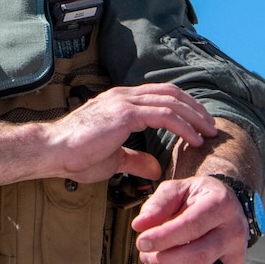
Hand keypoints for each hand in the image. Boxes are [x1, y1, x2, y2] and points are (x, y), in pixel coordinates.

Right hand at [38, 83, 217, 182]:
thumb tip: (155, 169)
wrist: (53, 151)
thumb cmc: (76, 155)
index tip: (198, 125)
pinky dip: (183, 126)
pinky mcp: (125, 114)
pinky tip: (194, 139)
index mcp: (121, 102)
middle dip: (195, 109)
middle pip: (171, 94)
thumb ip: (136, 160)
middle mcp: (125, 96)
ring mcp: (125, 102)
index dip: (183, 107)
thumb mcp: (114, 159)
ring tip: (209, 133)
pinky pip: (164, 115)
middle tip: (211, 127)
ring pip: (171, 102)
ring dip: (194, 117)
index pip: (161, 96)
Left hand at [131, 174, 246, 263]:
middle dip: (164, 261)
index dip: (163, 238)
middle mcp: (234, 233)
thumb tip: (139, 226)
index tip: (141, 242)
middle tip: (144, 255)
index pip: (193, 226)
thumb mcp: (177, 189)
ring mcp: (236, 258)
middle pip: (198, 258)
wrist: (225, 208)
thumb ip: (158, 204)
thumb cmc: (195, 198)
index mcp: (221, 205)